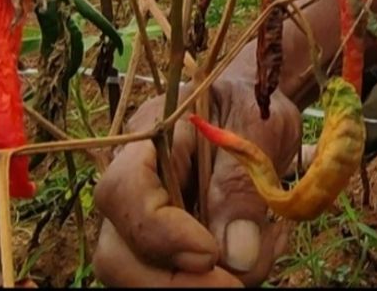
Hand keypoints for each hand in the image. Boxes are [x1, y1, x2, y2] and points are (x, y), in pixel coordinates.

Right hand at [93, 77, 301, 286]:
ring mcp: (144, 225)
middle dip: (171, 283)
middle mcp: (132, 190)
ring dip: (200, 284)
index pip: (122, 193)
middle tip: (234, 283)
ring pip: (141, 277)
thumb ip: (241, 183)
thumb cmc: (250, 104)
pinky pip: (179, 280)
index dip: (160, 233)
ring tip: (261, 254)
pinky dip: (218, 280)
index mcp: (144, 141)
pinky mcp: (169, 249)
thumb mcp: (259, 126)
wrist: (252, 111)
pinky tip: (260, 253)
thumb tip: (236, 255)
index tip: (211, 254)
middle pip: (115, 254)